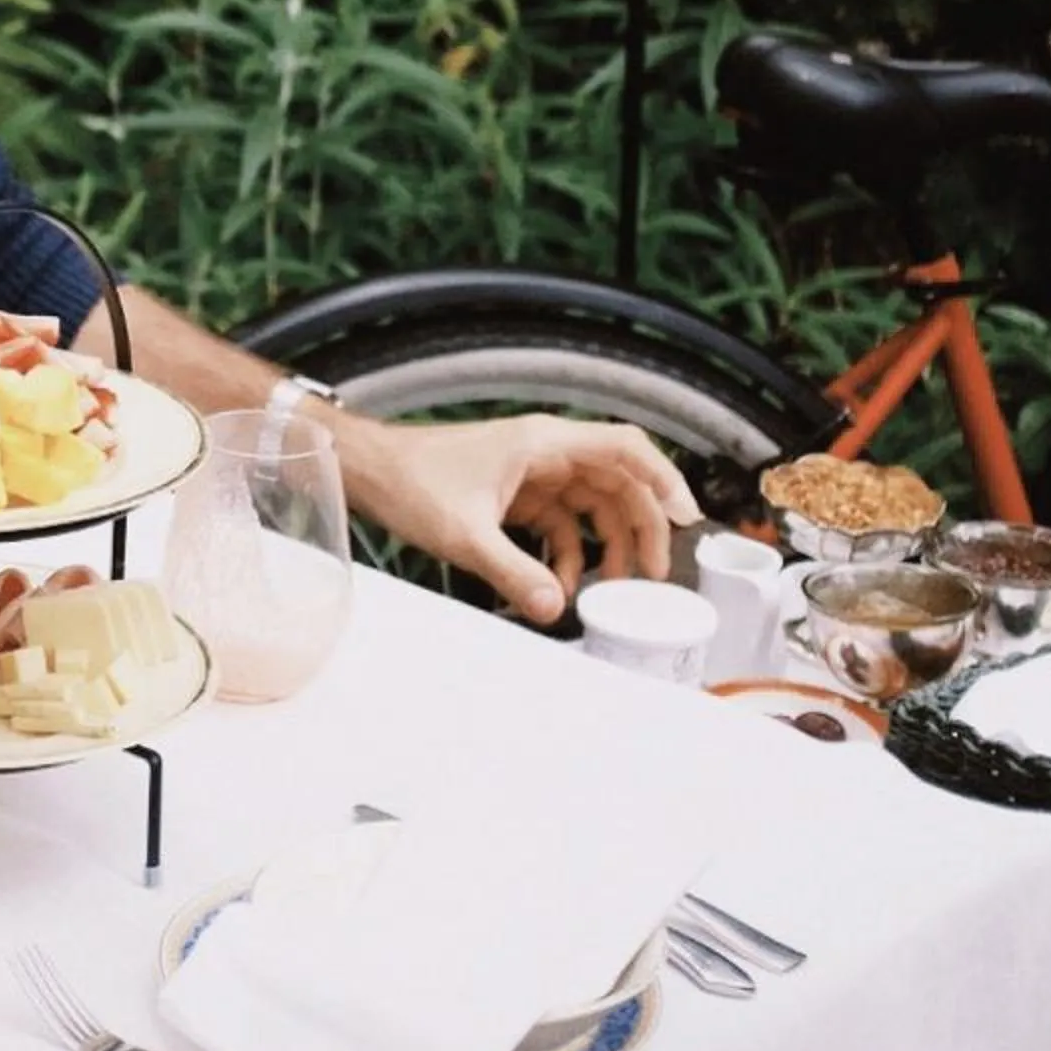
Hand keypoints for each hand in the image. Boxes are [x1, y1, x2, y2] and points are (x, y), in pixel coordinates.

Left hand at [337, 412, 700, 626]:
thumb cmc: (408, 479)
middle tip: (653, 574)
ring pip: (589, 505)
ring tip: (612, 587)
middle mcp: (544, 452)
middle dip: (639, 528)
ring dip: (604, 544)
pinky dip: (564, 552)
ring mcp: (529, 472)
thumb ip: (513, 572)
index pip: (625, 447)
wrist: (366, 468)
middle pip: (616, 483)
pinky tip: (556, 584)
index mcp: (543, 443)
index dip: (663, 479)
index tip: (685, 518)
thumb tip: (554, 607)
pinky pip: (557, 522)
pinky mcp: (512, 493)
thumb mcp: (464, 534)